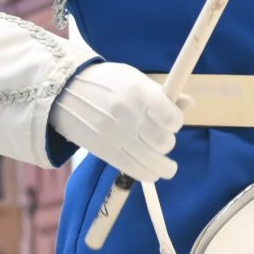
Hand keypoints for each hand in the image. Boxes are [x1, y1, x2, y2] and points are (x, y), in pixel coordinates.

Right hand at [50, 63, 179, 183]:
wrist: (64, 90)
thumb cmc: (106, 82)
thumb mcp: (134, 79)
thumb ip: (160, 94)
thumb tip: (188, 102)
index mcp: (139, 92)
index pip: (172, 118)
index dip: (176, 122)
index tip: (172, 121)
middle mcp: (128, 114)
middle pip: (164, 142)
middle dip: (167, 142)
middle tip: (161, 138)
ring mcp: (115, 135)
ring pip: (153, 161)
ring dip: (165, 166)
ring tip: (168, 167)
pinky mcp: (105, 151)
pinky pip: (134, 170)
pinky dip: (148, 174)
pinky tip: (153, 172)